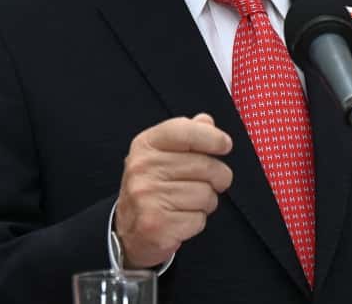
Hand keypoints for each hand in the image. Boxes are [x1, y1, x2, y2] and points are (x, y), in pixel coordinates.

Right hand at [114, 113, 232, 267]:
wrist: (127, 230)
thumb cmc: (153, 186)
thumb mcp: (162, 154)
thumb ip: (186, 135)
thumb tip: (206, 121)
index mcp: (146, 145)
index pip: (186, 132)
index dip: (213, 138)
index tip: (225, 145)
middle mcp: (143, 168)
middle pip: (206, 166)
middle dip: (218, 177)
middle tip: (212, 182)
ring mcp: (147, 197)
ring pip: (206, 195)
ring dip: (206, 202)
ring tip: (189, 202)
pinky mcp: (156, 225)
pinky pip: (199, 219)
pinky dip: (197, 221)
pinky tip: (181, 218)